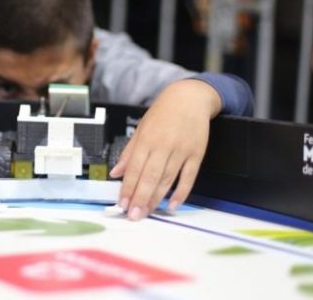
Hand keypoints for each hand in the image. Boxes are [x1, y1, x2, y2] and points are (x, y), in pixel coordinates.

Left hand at [109, 80, 221, 220]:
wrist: (190, 98)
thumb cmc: (163, 113)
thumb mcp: (141, 128)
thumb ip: (129, 152)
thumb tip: (116, 173)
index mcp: (147, 139)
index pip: (135, 168)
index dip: (128, 188)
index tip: (122, 204)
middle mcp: (163, 145)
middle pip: (150, 177)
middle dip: (140, 198)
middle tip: (133, 216)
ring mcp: (181, 150)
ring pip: (167, 179)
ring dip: (156, 199)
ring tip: (147, 213)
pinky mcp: (196, 154)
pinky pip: (188, 177)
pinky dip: (181, 193)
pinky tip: (172, 205)